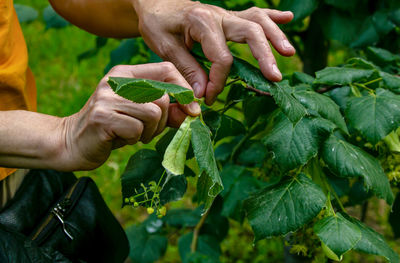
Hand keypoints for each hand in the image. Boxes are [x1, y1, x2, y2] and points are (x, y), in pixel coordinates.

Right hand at [61, 62, 198, 169]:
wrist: (72, 142)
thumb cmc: (112, 128)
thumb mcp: (140, 115)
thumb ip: (166, 111)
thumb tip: (193, 111)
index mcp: (126, 74)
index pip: (167, 69)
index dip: (184, 90)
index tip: (192, 110)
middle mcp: (116, 80)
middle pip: (163, 97)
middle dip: (162, 121)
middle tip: (146, 131)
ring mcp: (106, 97)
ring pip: (153, 113)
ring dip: (149, 132)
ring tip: (133, 134)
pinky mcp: (102, 117)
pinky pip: (137, 129)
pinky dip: (134, 139)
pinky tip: (119, 138)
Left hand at [133, 0, 294, 103]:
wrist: (157, 4)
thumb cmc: (158, 25)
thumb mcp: (165, 48)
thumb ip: (187, 69)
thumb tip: (203, 93)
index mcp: (202, 22)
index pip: (222, 57)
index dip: (218, 82)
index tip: (209, 98)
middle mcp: (219, 15)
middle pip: (250, 32)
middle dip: (264, 56)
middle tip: (274, 78)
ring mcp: (227, 14)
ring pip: (257, 21)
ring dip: (275, 36)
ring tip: (288, 53)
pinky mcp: (229, 17)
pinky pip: (254, 14)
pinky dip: (273, 17)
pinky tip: (289, 19)